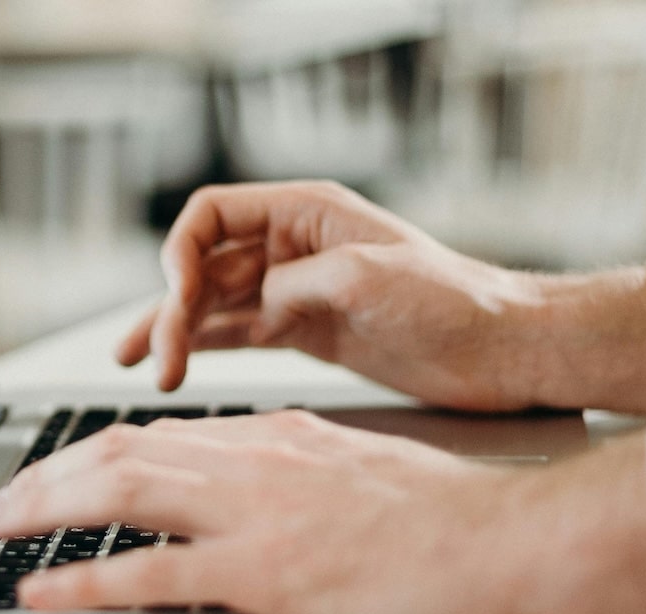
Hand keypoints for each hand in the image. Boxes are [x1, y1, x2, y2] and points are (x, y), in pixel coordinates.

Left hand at [0, 412, 645, 613]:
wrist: (502, 535)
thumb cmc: (439, 509)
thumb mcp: (347, 461)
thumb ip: (284, 463)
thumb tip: (235, 475)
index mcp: (268, 434)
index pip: (154, 433)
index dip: (87, 452)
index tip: (54, 471)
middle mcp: (247, 459)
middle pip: (117, 452)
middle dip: (46, 476)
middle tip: (1, 502)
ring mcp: (252, 512)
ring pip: (119, 493)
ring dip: (45, 508)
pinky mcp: (264, 571)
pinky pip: (152, 574)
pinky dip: (86, 581)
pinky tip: (44, 591)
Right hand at [119, 181, 645, 412]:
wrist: (501, 351)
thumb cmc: (453, 299)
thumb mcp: (368, 276)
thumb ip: (296, 283)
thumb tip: (252, 306)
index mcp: (305, 213)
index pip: (212, 215)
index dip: (180, 250)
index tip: (175, 294)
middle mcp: (291, 247)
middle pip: (204, 266)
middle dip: (173, 308)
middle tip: (158, 358)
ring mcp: (294, 291)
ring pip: (213, 305)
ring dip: (176, 332)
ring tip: (143, 367)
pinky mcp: (303, 332)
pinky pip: (237, 334)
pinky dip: (204, 348)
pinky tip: (175, 365)